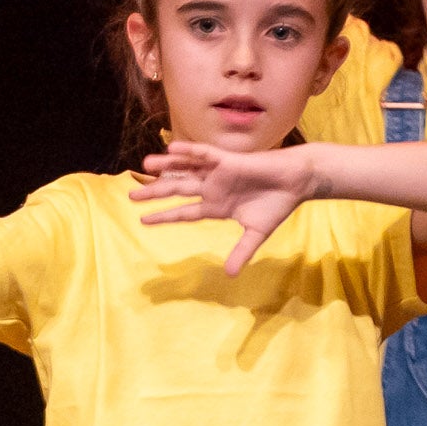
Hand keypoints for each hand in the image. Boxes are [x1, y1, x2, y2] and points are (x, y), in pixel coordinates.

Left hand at [131, 140, 321, 274]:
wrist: (296, 183)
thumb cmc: (277, 205)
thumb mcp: (256, 234)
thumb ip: (242, 252)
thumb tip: (231, 275)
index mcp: (217, 207)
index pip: (184, 213)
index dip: (165, 216)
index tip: (143, 220)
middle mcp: (212, 189)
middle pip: (177, 191)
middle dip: (154, 192)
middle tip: (130, 195)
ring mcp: (218, 174)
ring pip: (185, 170)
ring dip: (165, 168)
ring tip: (143, 166)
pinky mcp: (228, 161)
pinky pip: (204, 154)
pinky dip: (188, 152)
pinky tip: (171, 150)